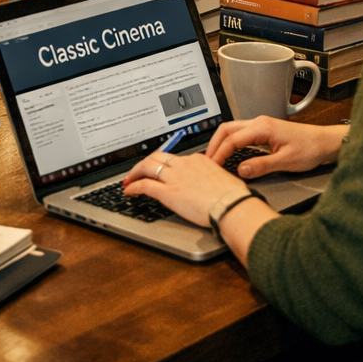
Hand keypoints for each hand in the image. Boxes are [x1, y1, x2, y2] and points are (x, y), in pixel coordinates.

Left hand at [122, 150, 250, 227]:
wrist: (232, 205)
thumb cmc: (233, 197)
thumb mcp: (223, 179)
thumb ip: (212, 177)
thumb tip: (210, 183)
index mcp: (198, 160)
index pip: (175, 157)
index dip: (163, 163)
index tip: (160, 168)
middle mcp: (184, 165)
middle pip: (157, 156)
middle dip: (145, 163)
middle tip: (138, 170)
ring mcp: (174, 177)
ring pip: (147, 167)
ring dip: (135, 172)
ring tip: (129, 179)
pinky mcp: (168, 192)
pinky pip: (145, 185)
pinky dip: (133, 186)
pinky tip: (129, 190)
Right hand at [205, 117, 346, 178]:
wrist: (326, 143)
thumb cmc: (311, 149)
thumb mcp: (286, 161)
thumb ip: (262, 166)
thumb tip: (241, 171)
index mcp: (262, 127)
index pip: (232, 139)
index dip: (219, 153)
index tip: (212, 166)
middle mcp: (259, 123)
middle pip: (227, 129)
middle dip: (214, 145)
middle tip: (207, 162)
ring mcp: (261, 126)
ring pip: (232, 130)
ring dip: (221, 143)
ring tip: (214, 158)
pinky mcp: (264, 131)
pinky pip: (240, 134)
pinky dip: (230, 143)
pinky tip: (229, 154)